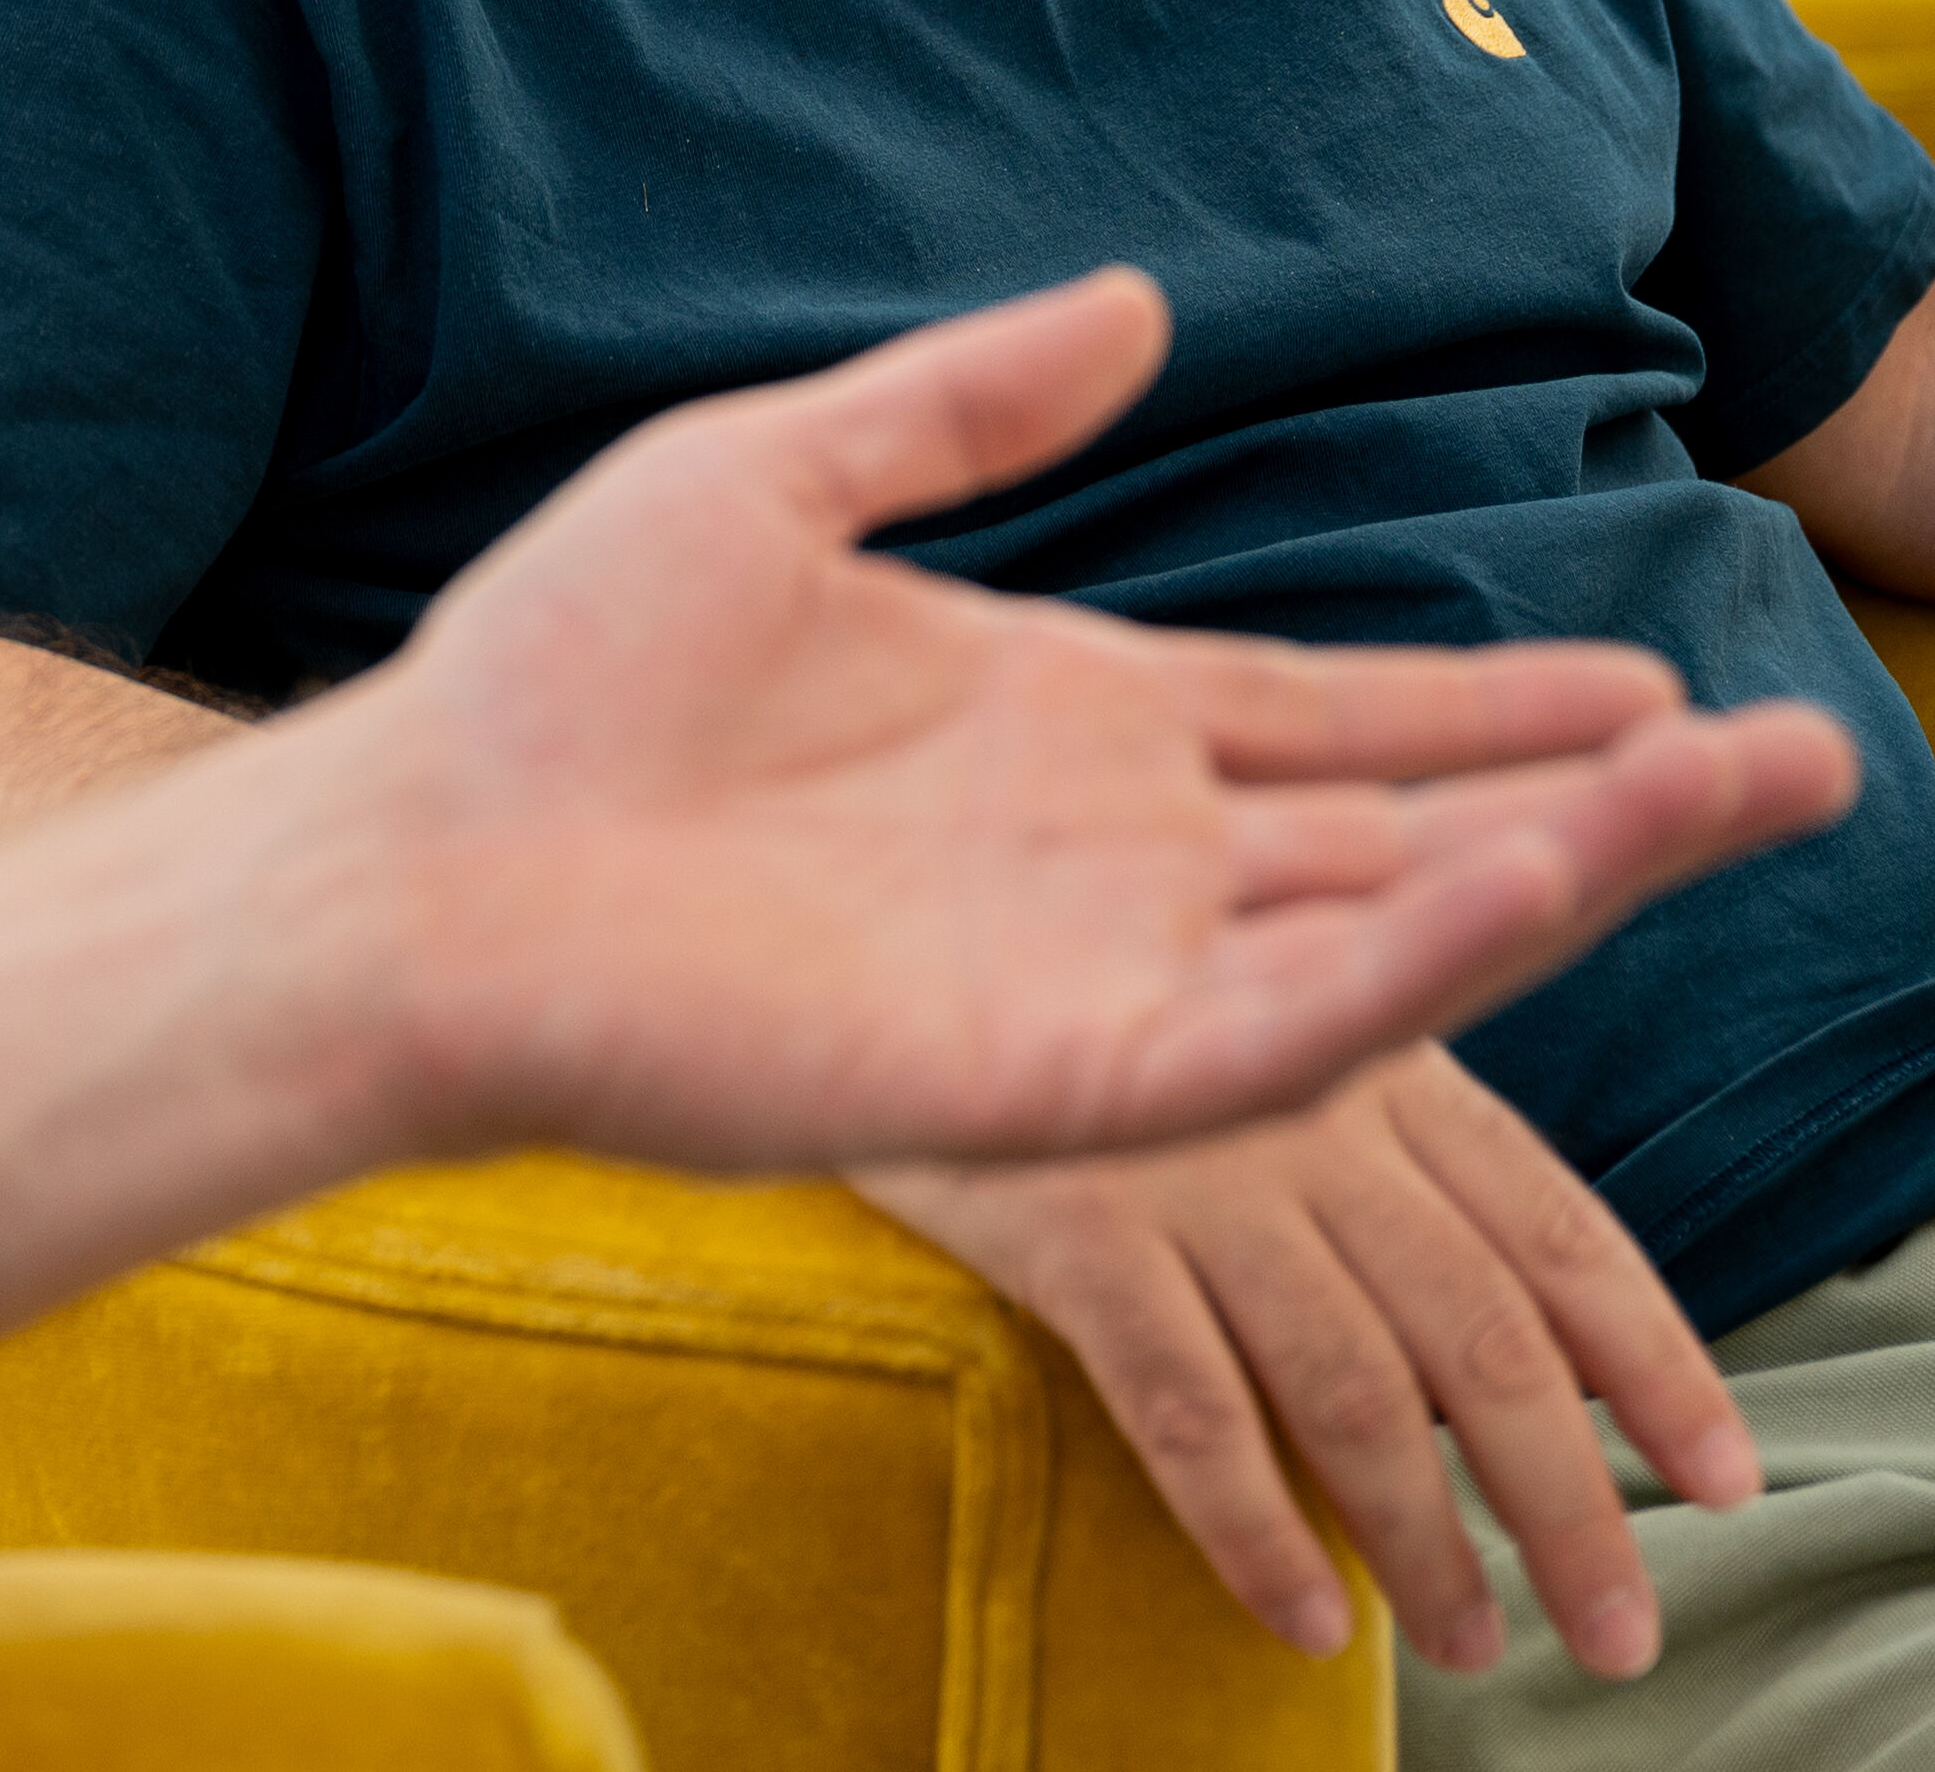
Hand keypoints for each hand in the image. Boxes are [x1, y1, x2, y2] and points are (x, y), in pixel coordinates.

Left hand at [296, 268, 1861, 1178]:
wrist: (415, 847)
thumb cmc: (549, 674)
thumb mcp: (770, 478)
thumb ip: (962, 398)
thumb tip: (1142, 296)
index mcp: (1054, 721)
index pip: (1329, 713)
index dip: (1490, 698)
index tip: (1651, 674)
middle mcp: (1103, 852)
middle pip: (1407, 823)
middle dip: (1607, 799)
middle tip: (1805, 756)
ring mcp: (1088, 968)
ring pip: (1382, 931)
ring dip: (1563, 872)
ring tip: (1725, 790)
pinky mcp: (1044, 1075)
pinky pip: (1272, 1030)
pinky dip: (1408, 967)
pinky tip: (1517, 880)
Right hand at [862, 1047, 1744, 1677]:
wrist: (864, 938)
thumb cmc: (1066, 1000)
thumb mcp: (1248, 1020)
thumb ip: (1381, 1144)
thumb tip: (1515, 1343)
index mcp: (1371, 1055)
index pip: (1557, 1227)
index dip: (1654, 1361)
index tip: (1716, 1481)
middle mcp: (1303, 1111)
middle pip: (1481, 1334)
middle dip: (1572, 1502)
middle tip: (1618, 1630)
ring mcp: (1189, 1169)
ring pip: (1355, 1390)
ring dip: (1428, 1545)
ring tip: (1472, 1643)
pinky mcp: (1070, 1224)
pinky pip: (1188, 1409)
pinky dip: (1255, 1529)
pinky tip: (1297, 1615)